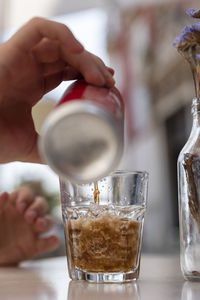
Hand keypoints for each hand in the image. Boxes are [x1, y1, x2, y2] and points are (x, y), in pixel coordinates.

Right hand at [0, 17, 114, 163]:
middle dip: (92, 65)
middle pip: (67, 55)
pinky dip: (62, 34)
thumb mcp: (31, 146)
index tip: (106, 84)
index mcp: (31, 85)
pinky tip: (80, 51)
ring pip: (59, 43)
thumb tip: (71, 162)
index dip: (88, 73)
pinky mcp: (11, 50)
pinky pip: (38, 29)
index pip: (66, 70)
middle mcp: (26, 69)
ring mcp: (19, 58)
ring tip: (99, 75)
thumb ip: (50, 150)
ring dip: (84, 55)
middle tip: (107, 82)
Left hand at [0, 186, 58, 265]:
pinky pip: (47, 242)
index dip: (26, 197)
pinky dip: (52, 241)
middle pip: (41, 204)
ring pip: (48, 220)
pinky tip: (53, 240)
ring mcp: (33, 230)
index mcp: (16, 205)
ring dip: (46, 221)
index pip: (27, 193)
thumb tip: (5, 193)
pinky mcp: (35, 246)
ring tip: (39, 225)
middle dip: (37, 208)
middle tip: (29, 217)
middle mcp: (28, 215)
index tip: (20, 205)